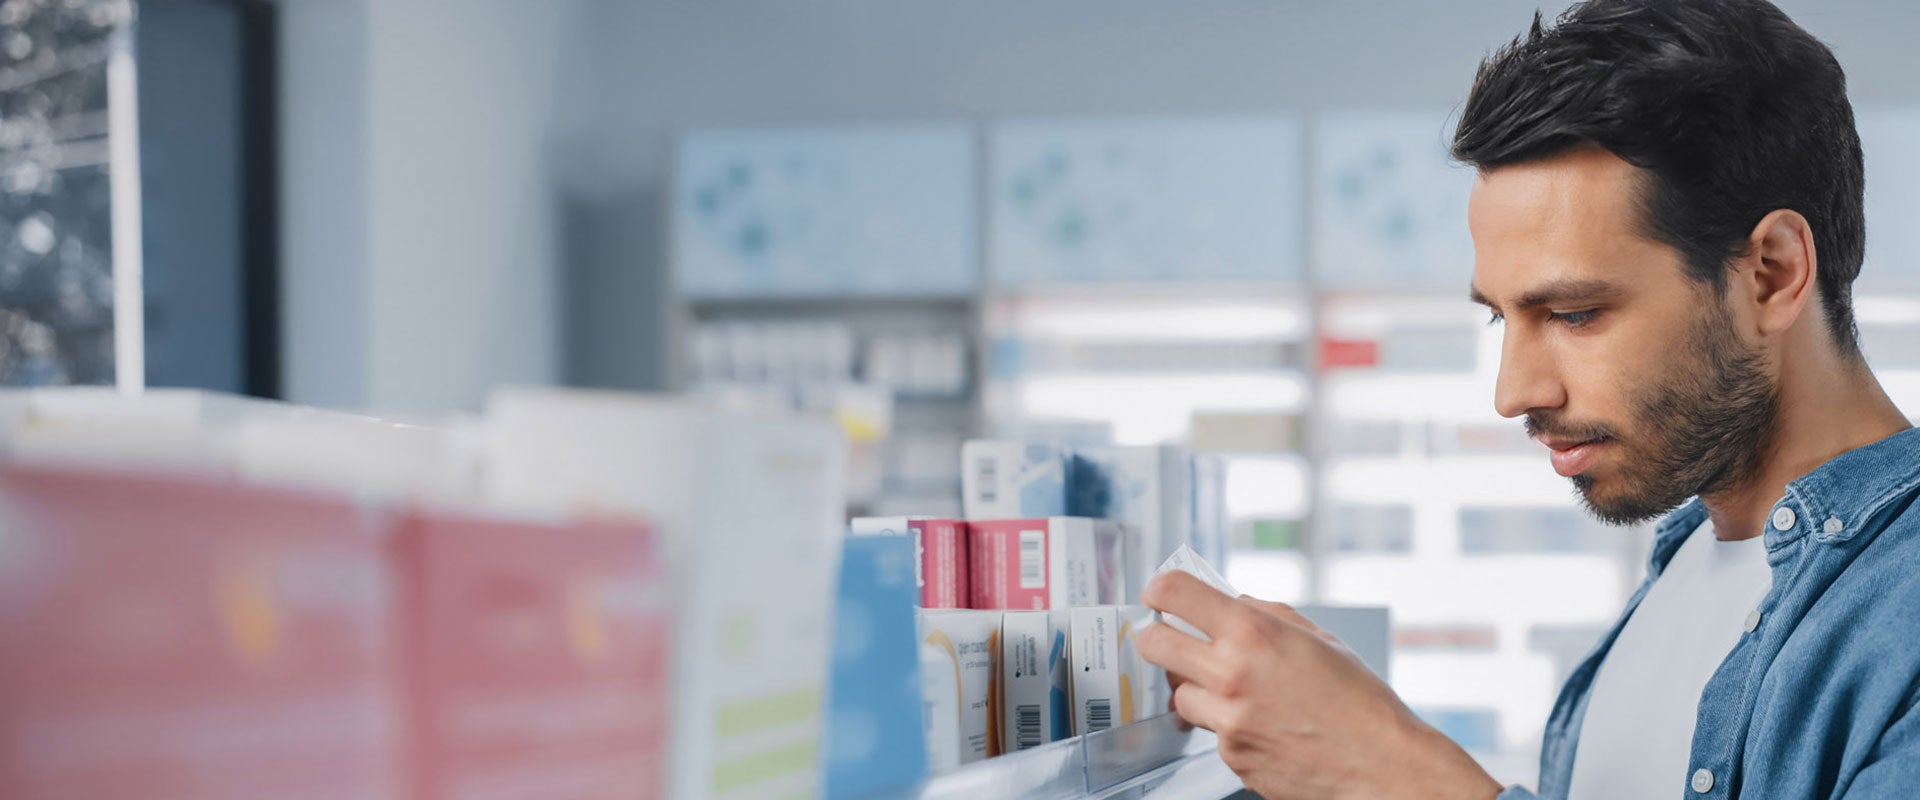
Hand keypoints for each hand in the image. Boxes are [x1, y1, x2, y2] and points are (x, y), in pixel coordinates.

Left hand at [1137, 571, 1501, 799]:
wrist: (1382, 765)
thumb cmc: (1360, 702)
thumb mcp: (1317, 638)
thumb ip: (1265, 614)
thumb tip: (1229, 603)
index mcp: (1252, 633)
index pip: (1174, 592)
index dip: (1159, 589)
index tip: (1159, 594)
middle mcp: (1230, 675)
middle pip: (1153, 644)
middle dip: (1158, 638)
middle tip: (1174, 640)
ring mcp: (1227, 721)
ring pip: (1179, 694)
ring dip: (1196, 688)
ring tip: (1236, 690)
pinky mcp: (1231, 757)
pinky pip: (1211, 731)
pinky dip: (1227, 725)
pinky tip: (1262, 723)